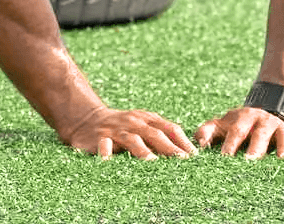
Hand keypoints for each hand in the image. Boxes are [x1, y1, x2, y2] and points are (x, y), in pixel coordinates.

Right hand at [65, 107, 197, 159]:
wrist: (88, 119)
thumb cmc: (123, 127)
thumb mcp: (143, 126)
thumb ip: (161, 136)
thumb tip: (186, 153)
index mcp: (148, 119)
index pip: (170, 128)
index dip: (183, 141)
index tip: (195, 156)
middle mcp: (134, 122)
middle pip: (155, 134)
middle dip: (169, 148)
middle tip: (181, 161)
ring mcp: (117, 130)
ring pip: (132, 140)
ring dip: (143, 151)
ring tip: (153, 162)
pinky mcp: (100, 138)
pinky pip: (104, 146)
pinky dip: (106, 153)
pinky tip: (109, 163)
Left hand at [194, 107, 283, 159]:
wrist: (267, 105)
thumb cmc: (241, 122)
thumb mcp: (223, 122)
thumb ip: (208, 130)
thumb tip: (198, 143)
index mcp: (244, 118)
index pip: (236, 132)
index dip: (230, 145)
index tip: (224, 160)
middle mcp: (263, 121)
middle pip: (259, 135)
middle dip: (255, 149)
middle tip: (250, 162)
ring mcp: (280, 127)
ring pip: (282, 137)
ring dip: (282, 148)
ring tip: (282, 160)